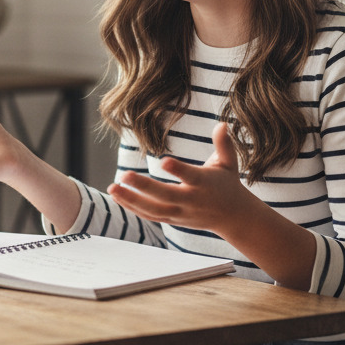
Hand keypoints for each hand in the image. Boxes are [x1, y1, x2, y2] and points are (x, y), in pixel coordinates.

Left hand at [107, 123, 259, 235]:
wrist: (232, 217)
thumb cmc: (227, 184)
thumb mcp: (229, 163)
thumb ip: (224, 144)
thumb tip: (222, 124)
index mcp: (204, 184)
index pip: (190, 176)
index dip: (178, 170)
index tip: (163, 161)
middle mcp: (191, 200)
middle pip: (166, 196)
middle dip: (144, 187)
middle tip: (125, 174)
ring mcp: (180, 213)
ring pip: (153, 209)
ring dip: (131, 199)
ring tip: (112, 187)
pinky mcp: (172, 220)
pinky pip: (150, 216)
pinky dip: (133, 208)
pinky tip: (117, 196)